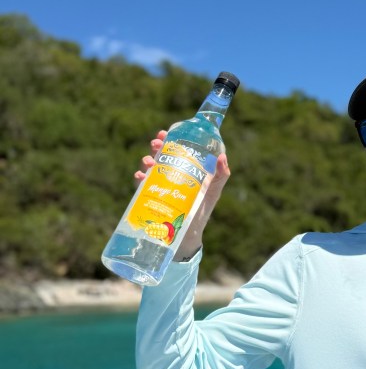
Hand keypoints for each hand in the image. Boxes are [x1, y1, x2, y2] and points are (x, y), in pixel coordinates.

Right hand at [136, 130, 231, 260]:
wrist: (188, 235)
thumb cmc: (202, 210)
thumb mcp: (214, 191)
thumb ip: (221, 175)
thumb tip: (222, 157)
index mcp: (186, 169)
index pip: (177, 149)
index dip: (170, 139)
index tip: (166, 132)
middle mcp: (172, 174)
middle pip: (162, 155)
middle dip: (157, 147)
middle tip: (156, 144)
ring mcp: (161, 185)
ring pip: (151, 167)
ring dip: (147, 160)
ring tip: (149, 161)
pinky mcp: (153, 197)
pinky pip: (142, 185)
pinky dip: (140, 179)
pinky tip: (140, 177)